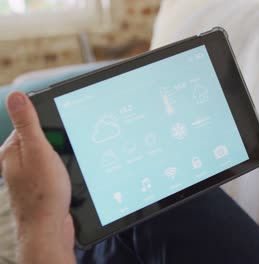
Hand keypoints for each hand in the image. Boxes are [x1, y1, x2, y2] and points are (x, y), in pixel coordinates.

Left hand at [0, 92, 74, 262]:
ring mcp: (30, 175)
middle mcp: (18, 162)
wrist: (48, 229)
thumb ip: (28, 124)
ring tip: (64, 171)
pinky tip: (67, 180)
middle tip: (63, 158)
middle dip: (59, 145)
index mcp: (12, 150)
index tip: (62, 137)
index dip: (50, 127)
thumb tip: (16, 96)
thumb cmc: (43, 194)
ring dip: (63, 159)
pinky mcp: (41, 186)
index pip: (30, 124)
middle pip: (43, 139)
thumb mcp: (38, 152)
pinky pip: (55, 170)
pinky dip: (64, 171)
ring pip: (52, 155)